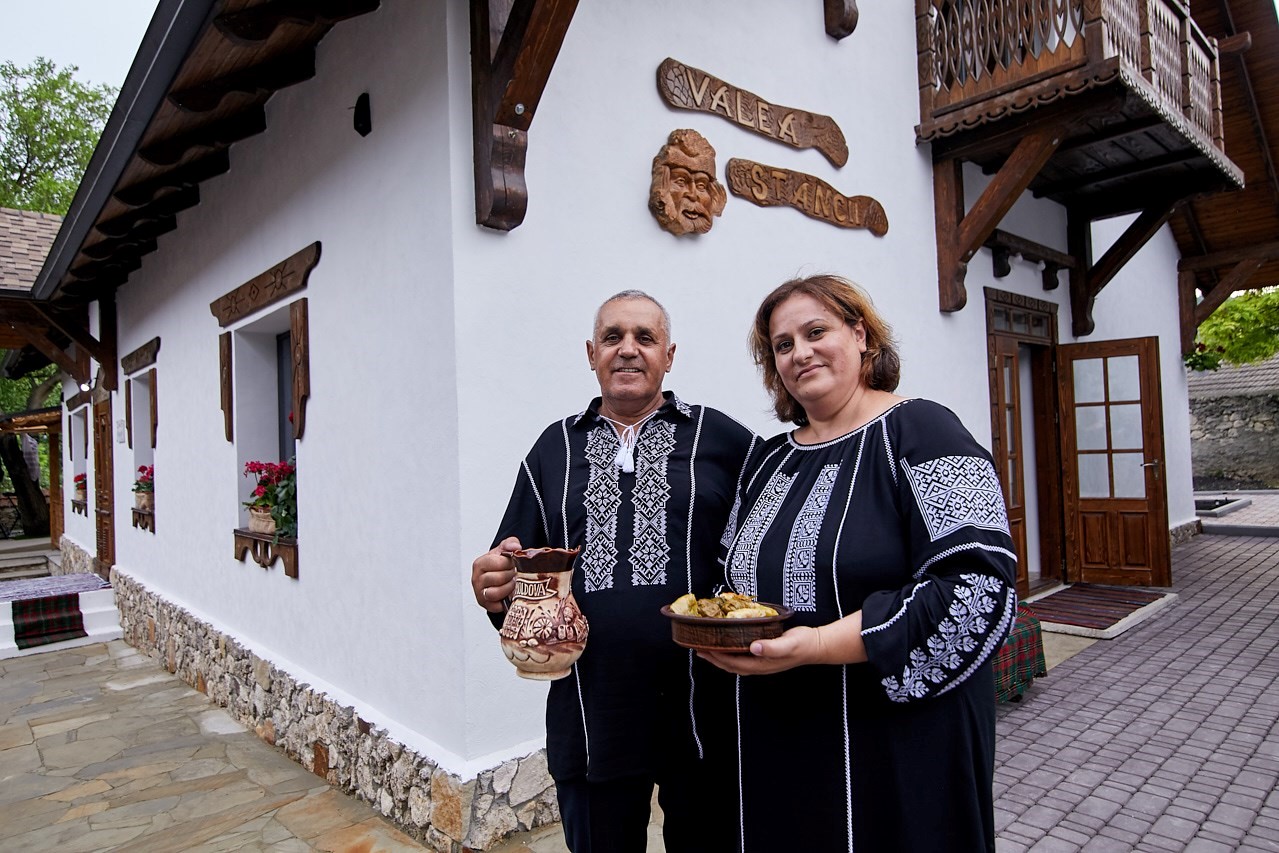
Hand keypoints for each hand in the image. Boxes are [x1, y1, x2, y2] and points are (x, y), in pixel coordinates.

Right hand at [471, 536, 519, 612]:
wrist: (498, 578)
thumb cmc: (499, 565)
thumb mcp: (503, 550)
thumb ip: (509, 543)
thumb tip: (515, 546)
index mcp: (479, 564)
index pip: (497, 563)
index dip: (509, 563)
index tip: (512, 563)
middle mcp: (477, 579)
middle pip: (498, 578)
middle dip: (510, 575)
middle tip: (515, 573)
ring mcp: (480, 593)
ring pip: (495, 593)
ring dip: (508, 588)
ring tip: (513, 583)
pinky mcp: (486, 605)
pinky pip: (497, 606)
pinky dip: (506, 600)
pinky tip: (510, 593)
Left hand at [697, 625, 823, 675]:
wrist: (816, 646)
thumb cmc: (803, 644)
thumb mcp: (789, 644)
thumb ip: (772, 647)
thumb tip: (754, 647)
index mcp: (761, 664)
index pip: (733, 662)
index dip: (717, 657)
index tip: (703, 648)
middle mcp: (759, 666)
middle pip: (730, 665)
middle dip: (713, 658)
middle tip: (697, 648)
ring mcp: (761, 662)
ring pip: (735, 663)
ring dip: (719, 657)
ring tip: (706, 649)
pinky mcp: (764, 656)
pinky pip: (742, 658)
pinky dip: (730, 653)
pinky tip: (727, 646)